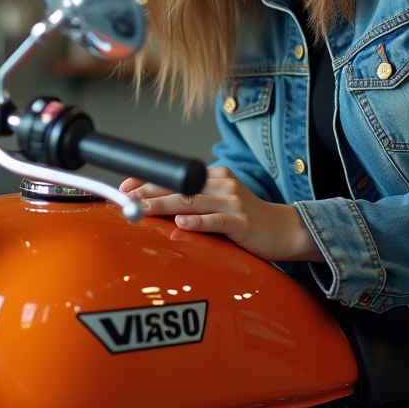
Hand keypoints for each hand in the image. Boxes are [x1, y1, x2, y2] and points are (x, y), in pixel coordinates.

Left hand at [120, 167, 323, 262]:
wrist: (285, 230)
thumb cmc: (247, 221)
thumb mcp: (219, 205)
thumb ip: (193, 203)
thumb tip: (156, 208)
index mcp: (214, 177)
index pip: (175, 176)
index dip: (147, 180)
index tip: (124, 186)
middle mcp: (221, 185)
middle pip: (178, 187)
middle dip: (147, 193)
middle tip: (123, 198)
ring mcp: (232, 202)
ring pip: (191, 202)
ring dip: (163, 206)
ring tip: (141, 209)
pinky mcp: (242, 222)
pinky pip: (216, 221)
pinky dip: (198, 222)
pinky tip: (182, 223)